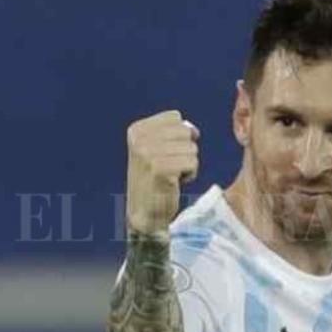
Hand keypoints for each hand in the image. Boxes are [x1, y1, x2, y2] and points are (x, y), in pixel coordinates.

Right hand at [125, 110, 200, 234]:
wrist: (145, 213)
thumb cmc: (155, 180)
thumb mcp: (156, 149)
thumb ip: (173, 133)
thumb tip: (194, 130)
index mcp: (137, 130)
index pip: (175, 118)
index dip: (178, 137)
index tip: (163, 155)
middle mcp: (140, 139)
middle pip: (185, 132)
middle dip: (184, 151)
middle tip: (168, 168)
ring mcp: (148, 153)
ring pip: (191, 148)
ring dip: (187, 164)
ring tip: (170, 176)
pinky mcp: (160, 168)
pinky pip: (193, 162)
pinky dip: (190, 174)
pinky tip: (174, 183)